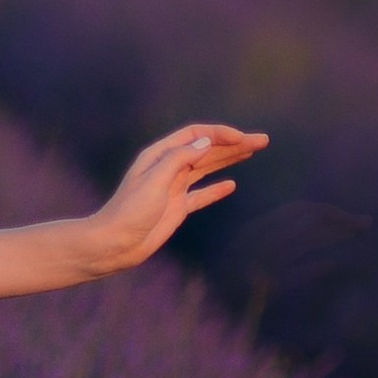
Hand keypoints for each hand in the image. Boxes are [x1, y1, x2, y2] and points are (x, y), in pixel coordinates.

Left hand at [86, 122, 268, 275]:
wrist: (115, 243)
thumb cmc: (130, 210)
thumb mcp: (155, 180)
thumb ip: (179, 159)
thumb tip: (206, 142)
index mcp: (159, 155)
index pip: (195, 136)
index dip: (219, 134)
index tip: (241, 138)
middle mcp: (168, 167)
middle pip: (206, 150)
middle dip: (233, 144)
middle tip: (262, 140)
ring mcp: (174, 188)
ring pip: (207, 168)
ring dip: (229, 160)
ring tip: (253, 152)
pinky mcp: (177, 208)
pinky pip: (201, 195)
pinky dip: (216, 190)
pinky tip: (231, 185)